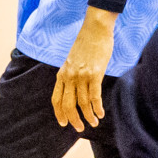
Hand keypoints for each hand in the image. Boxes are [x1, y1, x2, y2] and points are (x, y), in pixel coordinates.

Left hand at [52, 7, 117, 131]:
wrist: (95, 28)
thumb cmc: (86, 43)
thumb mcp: (72, 59)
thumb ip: (71, 73)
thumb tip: (74, 87)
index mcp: (62, 73)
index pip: (56, 99)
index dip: (59, 113)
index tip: (63, 123)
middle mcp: (69, 76)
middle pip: (68, 105)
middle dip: (73, 120)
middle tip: (80, 128)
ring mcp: (81, 76)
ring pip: (82, 103)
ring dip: (88, 116)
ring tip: (94, 122)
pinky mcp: (95, 74)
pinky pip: (94, 97)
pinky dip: (97, 108)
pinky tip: (101, 113)